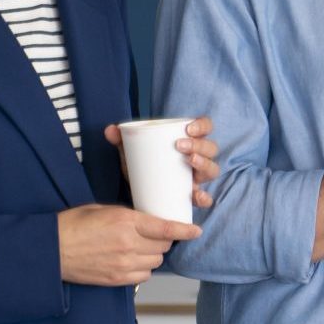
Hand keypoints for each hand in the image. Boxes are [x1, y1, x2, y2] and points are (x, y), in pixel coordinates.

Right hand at [57, 204, 199, 285]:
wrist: (50, 250)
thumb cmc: (72, 225)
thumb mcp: (102, 210)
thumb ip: (129, 216)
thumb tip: (147, 221)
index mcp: (126, 222)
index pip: (166, 228)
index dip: (184, 230)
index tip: (195, 231)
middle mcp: (129, 244)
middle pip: (163, 246)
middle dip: (162, 241)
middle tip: (152, 237)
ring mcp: (123, 264)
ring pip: (155, 263)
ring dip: (152, 256)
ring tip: (138, 249)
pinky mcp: (116, 279)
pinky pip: (143, 277)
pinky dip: (143, 270)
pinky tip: (132, 262)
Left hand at [103, 116, 222, 208]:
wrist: (140, 188)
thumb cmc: (143, 163)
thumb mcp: (133, 151)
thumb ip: (121, 140)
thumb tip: (110, 130)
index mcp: (189, 140)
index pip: (205, 127)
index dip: (202, 126)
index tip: (188, 128)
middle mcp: (198, 157)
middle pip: (211, 148)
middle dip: (199, 145)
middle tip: (180, 145)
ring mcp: (197, 177)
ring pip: (212, 169)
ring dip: (204, 164)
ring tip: (189, 161)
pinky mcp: (192, 195)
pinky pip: (205, 197)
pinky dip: (204, 197)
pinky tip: (196, 195)